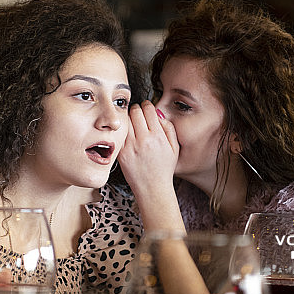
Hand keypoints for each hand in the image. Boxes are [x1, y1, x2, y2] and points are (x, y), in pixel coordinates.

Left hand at [118, 101, 182, 231]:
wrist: (153, 188)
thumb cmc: (163, 169)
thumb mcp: (174, 148)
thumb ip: (169, 128)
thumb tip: (158, 115)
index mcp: (158, 136)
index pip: (149, 109)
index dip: (147, 106)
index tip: (146, 108)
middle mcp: (143, 140)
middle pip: (135, 111)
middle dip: (137, 110)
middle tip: (138, 114)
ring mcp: (130, 146)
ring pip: (125, 121)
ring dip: (128, 119)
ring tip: (132, 124)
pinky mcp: (121, 153)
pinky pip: (119, 134)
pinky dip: (121, 131)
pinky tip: (127, 134)